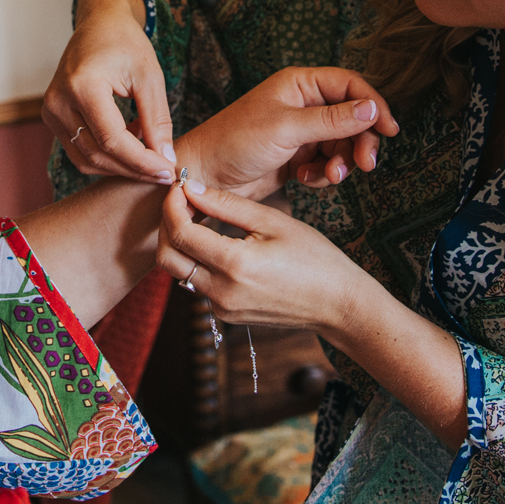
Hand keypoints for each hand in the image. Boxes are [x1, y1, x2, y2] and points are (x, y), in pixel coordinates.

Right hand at [44, 0, 173, 181]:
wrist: (99, 24)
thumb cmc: (125, 43)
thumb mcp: (149, 76)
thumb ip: (157, 119)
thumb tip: (165, 159)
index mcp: (82, 85)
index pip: (112, 140)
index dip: (142, 161)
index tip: (168, 171)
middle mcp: (58, 101)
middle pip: (97, 154)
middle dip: (134, 168)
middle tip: (164, 171)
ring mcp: (51, 111)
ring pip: (86, 159)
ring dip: (120, 165)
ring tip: (148, 150)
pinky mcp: (52, 117)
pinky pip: (79, 151)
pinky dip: (106, 155)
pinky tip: (130, 142)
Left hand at [158, 176, 377, 334]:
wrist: (337, 304)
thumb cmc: (314, 258)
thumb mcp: (273, 222)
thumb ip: (227, 205)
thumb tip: (189, 189)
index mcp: (235, 265)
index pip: (180, 233)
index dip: (172, 206)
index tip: (178, 188)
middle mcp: (222, 292)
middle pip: (168, 258)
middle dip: (167, 227)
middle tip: (181, 203)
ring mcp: (222, 309)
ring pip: (180, 273)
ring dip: (181, 244)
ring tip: (198, 218)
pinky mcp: (226, 315)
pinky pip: (198, 285)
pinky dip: (197, 262)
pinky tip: (215, 242)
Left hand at [177, 67, 398, 199]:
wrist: (205, 177)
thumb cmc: (235, 142)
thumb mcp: (286, 129)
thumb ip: (331, 120)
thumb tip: (372, 109)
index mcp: (299, 84)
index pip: (350, 85)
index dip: (373, 104)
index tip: (389, 130)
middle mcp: (302, 104)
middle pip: (352, 118)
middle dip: (360, 142)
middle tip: (365, 165)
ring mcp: (300, 131)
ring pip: (341, 144)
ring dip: (341, 162)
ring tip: (329, 175)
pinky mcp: (296, 156)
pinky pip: (326, 162)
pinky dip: (323, 174)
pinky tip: (305, 179)